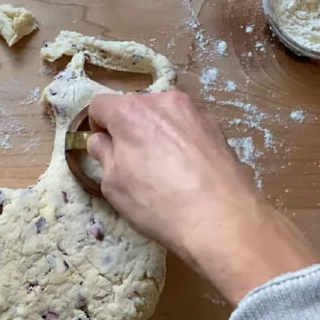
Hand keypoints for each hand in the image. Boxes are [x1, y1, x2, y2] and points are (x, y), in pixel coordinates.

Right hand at [87, 91, 318, 303]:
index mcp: (130, 111)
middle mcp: (162, 101)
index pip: (100, 105)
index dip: (98, 127)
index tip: (105, 150)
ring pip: (163, 116)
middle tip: (135, 163)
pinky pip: (187, 127)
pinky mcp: (217, 126)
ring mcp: (194, 111)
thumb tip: (102, 140)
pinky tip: (188, 171)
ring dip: (157, 133)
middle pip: (134, 107)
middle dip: (129, 129)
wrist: (221, 219)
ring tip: (165, 169)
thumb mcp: (113, 184)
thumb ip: (103, 154)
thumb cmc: (158, 203)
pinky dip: (181, 141)